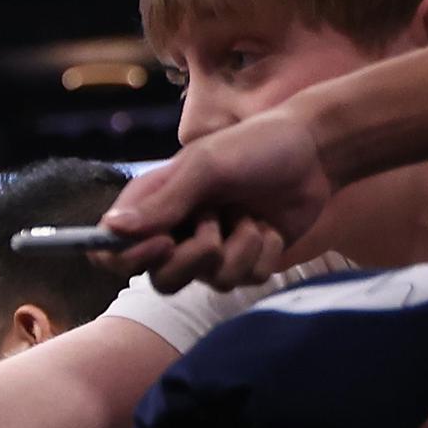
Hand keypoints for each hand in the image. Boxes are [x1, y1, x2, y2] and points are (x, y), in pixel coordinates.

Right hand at [100, 109, 328, 292]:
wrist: (316, 151)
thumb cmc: (255, 147)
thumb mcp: (206, 167)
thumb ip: (163, 201)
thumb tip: (114, 229)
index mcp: (152, 206)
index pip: (111, 250)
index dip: (130, 257)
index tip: (164, 241)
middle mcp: (176, 233)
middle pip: (161, 279)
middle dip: (195, 257)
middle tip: (216, 226)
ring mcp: (212, 250)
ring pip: (210, 281)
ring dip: (239, 248)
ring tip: (251, 216)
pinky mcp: (247, 261)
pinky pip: (247, 280)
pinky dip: (264, 253)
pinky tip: (271, 226)